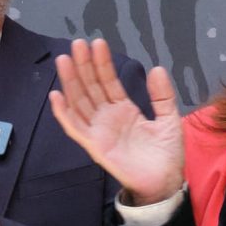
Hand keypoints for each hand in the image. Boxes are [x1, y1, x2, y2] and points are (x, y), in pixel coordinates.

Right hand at [47, 38, 184, 203]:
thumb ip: (162, 95)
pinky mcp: (94, 146)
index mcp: (123, 109)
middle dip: (83, 66)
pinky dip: (64, 113)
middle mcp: (107, 118)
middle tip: (77, 44)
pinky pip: (75, 128)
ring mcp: (99, 131)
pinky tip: (56, 95)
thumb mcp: (169, 119)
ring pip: (80, 102)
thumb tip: (156, 68)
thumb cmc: (166, 154)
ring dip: (70, 82)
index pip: (109, 81)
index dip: (102, 63)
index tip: (97, 43)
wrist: (165, 182)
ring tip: (64, 60)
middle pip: (91, 87)